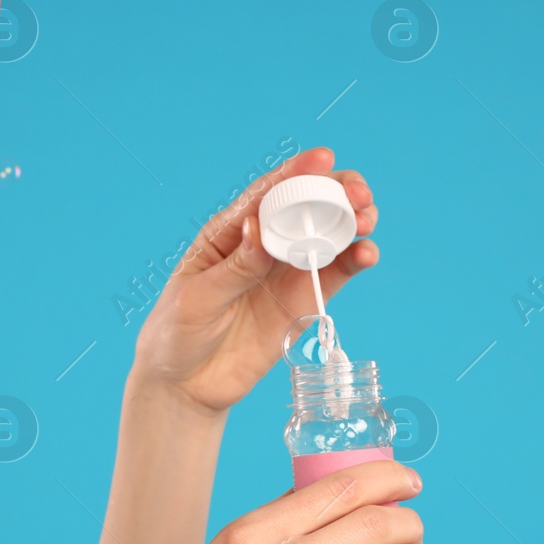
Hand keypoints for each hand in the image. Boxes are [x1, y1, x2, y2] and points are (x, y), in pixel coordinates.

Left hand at [129, 147, 378, 414]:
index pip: (265, 195)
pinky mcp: (303, 300)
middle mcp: (263, 244)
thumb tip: (259, 230)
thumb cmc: (178, 333)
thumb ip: (233, 268)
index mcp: (228, 232)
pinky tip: (366, 254)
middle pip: (305, 206)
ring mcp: (286, 271)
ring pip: (327, 235)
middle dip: (334, 193)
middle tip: (357, 196)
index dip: (295, 173)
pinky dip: (354, 260)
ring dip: (351, 222)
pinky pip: (335, 273)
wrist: (186, 385)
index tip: (322, 159)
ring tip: (366, 221)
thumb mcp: (197, 298)